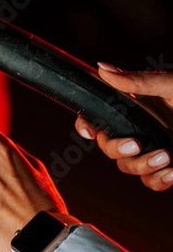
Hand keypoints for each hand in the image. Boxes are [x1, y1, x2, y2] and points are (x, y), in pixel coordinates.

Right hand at [75, 63, 172, 190]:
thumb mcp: (171, 86)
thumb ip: (136, 81)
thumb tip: (102, 68)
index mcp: (135, 109)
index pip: (98, 118)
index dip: (86, 125)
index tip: (90, 131)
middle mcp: (140, 130)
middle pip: (108, 147)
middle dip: (117, 149)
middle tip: (136, 144)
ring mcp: (153, 150)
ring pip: (127, 167)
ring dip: (142, 166)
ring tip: (167, 158)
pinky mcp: (169, 168)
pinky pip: (151, 182)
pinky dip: (159, 180)